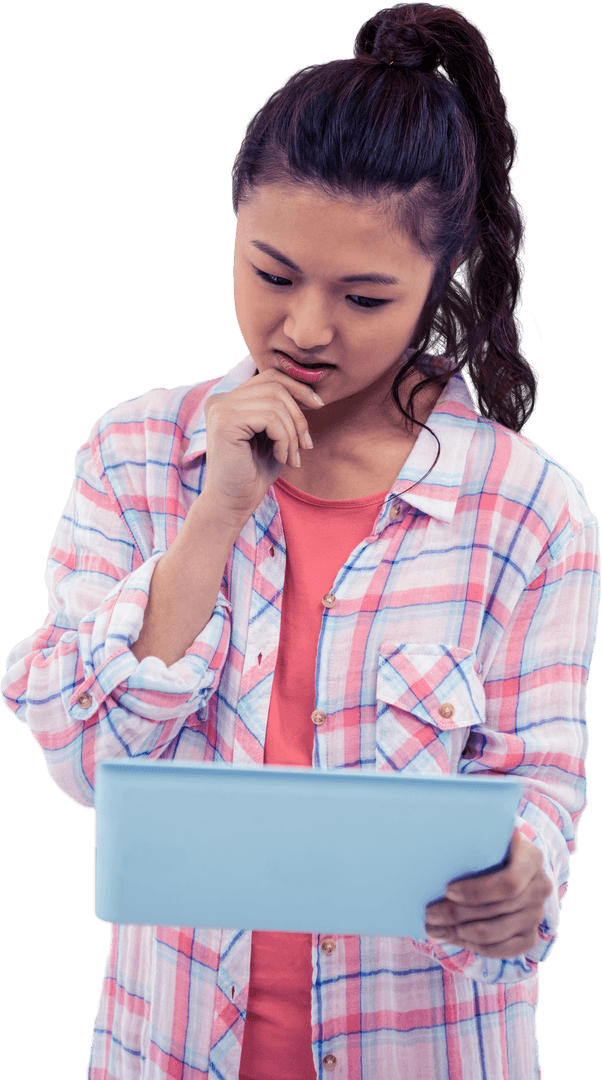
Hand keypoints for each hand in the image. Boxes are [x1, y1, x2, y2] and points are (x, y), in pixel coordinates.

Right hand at [202, 367, 323, 523]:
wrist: (233, 504)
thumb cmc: (254, 473)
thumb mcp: (273, 436)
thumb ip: (282, 411)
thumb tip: (310, 391)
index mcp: (229, 400)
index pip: (270, 377)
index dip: (299, 388)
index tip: (319, 406)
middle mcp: (220, 399)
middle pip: (276, 386)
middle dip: (299, 416)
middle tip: (306, 445)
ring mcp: (220, 409)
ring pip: (276, 403)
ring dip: (293, 433)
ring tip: (293, 456)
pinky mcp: (225, 422)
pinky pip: (271, 419)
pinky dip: (284, 440)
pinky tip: (280, 458)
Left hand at [424, 829, 553, 957]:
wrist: (514, 866)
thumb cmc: (492, 848)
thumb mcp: (488, 836)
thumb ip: (473, 835)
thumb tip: (435, 841)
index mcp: (532, 858)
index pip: (509, 882)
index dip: (477, 891)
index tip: (447, 889)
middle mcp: (540, 888)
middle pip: (497, 909)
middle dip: (457, 914)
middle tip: (428, 913)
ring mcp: (537, 915)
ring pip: (495, 933)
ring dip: (459, 933)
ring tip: (432, 928)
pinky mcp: (530, 937)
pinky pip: (502, 950)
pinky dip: (473, 947)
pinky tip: (451, 938)